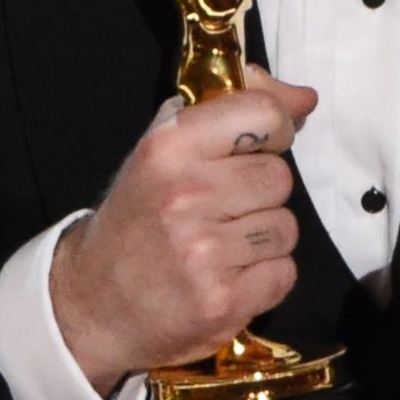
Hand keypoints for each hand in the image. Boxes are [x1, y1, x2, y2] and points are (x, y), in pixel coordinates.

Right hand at [49, 71, 317, 392]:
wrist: (95, 299)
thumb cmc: (139, 216)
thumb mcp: (163, 149)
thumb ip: (229, 110)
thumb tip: (304, 98)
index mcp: (169, 146)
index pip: (264, 114)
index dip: (276, 127)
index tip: (262, 143)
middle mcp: (185, 195)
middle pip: (280, 177)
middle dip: (261, 192)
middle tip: (222, 207)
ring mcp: (204, 252)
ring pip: (286, 228)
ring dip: (263, 238)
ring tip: (221, 244)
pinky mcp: (222, 301)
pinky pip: (284, 273)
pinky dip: (264, 277)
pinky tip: (226, 276)